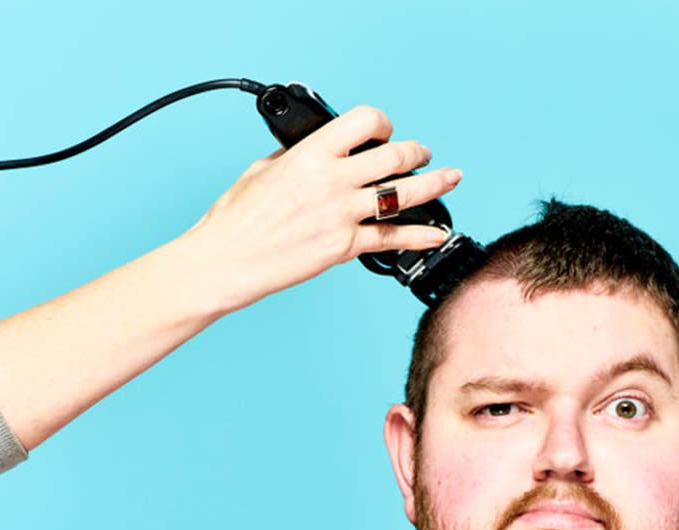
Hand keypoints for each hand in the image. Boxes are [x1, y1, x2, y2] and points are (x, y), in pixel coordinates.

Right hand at [180, 105, 462, 315]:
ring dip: (433, 185)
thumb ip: (300, 157)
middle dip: (416, 152)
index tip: (385, 130)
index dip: (382, 123)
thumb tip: (322, 150)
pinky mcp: (345, 246)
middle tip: (424, 154)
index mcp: (311, 154)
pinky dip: (421, 236)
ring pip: (403, 195)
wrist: (228, 259)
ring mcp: (342, 215)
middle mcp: (332, 181)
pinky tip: (438, 234)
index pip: (362, 122)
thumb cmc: (237, 217)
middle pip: (393, 157)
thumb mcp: (265, 169)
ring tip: (450, 179)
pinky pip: (392, 238)